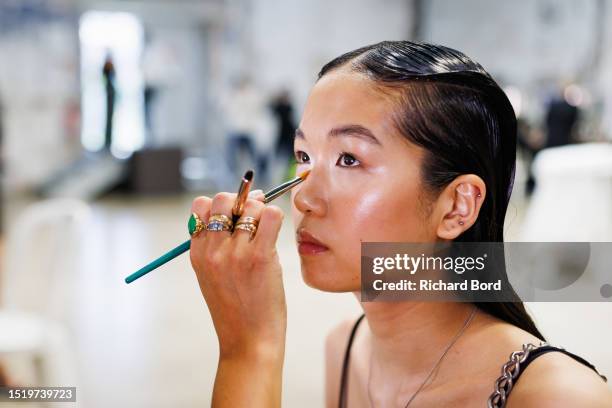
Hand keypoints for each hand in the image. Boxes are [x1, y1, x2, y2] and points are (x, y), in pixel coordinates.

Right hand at [189, 191, 286, 360]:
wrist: (248, 343)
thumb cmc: (238, 309)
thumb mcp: (214, 276)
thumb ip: (219, 245)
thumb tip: (245, 204)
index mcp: (197, 253)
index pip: (202, 206)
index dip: (222, 205)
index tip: (237, 215)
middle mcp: (212, 250)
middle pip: (223, 198)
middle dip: (242, 200)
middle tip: (256, 215)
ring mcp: (234, 253)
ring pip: (250, 205)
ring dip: (262, 211)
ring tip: (267, 231)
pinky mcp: (260, 258)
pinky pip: (271, 216)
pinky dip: (276, 217)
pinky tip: (277, 234)